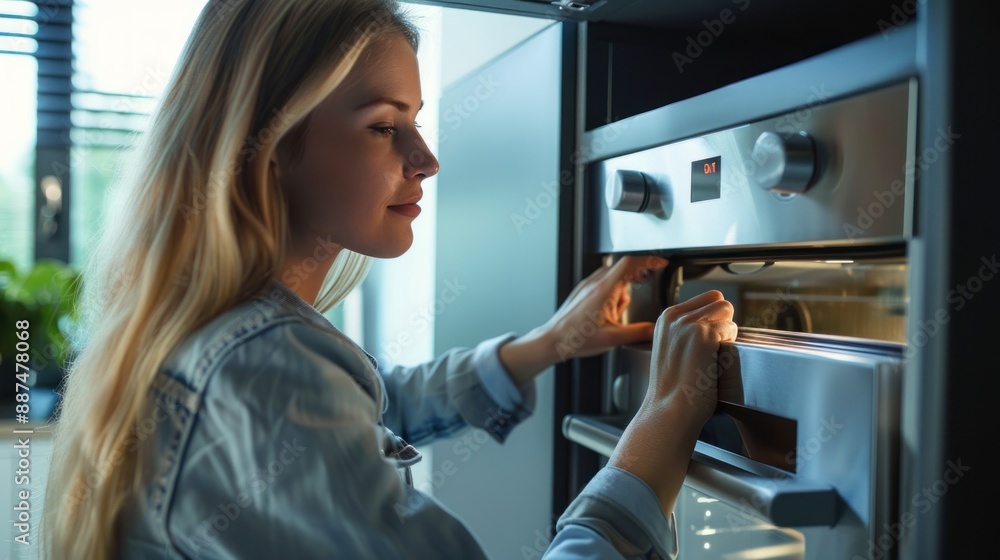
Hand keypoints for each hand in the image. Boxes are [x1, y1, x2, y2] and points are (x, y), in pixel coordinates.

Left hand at [543, 255, 668, 359]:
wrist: (552, 341)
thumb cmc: (575, 339)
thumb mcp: (613, 339)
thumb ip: (638, 332)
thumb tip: (655, 329)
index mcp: (603, 290)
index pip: (629, 264)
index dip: (648, 261)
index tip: (660, 264)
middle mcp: (593, 284)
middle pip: (622, 270)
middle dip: (633, 283)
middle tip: (636, 298)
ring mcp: (586, 286)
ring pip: (612, 279)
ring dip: (620, 292)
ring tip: (614, 315)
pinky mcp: (581, 292)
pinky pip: (602, 285)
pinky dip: (610, 295)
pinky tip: (606, 314)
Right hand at [609, 290, 737, 514]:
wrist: (669, 411)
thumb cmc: (674, 390)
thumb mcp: (671, 350)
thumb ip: (685, 332)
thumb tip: (716, 322)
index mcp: (665, 318)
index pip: (705, 299)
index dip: (713, 319)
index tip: (705, 344)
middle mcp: (675, 316)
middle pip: (718, 301)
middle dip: (721, 322)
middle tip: (711, 351)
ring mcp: (688, 323)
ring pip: (726, 310)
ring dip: (726, 332)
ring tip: (712, 357)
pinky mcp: (703, 334)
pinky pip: (731, 328)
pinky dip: (728, 346)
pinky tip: (714, 363)